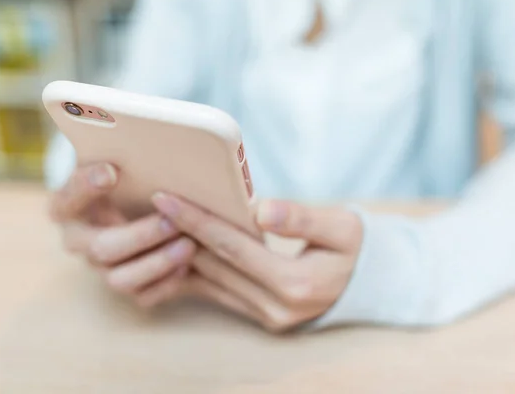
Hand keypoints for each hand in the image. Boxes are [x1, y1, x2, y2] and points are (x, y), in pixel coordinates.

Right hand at [50, 164, 195, 306]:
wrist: (137, 203)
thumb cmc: (127, 176)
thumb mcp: (116, 160)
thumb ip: (118, 152)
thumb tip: (126, 135)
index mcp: (67, 207)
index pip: (67, 198)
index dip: (86, 187)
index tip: (111, 171)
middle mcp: (80, 241)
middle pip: (101, 247)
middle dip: (140, 235)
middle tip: (172, 221)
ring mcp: (101, 268)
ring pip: (121, 279)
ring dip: (157, 263)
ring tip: (189, 245)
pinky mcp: (127, 285)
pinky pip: (143, 296)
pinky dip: (167, 284)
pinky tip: (188, 267)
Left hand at [152, 193, 363, 331]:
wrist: (364, 284)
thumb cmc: (354, 249)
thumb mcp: (343, 228)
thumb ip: (303, 219)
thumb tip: (261, 209)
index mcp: (295, 284)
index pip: (234, 247)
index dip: (198, 221)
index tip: (166, 198)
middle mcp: (275, 307)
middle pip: (215, 265)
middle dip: (180, 233)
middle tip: (150, 205)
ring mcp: (265, 316)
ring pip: (211, 281)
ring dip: (181, 252)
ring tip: (156, 222)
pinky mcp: (259, 316)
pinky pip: (217, 293)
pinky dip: (195, 271)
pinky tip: (176, 249)